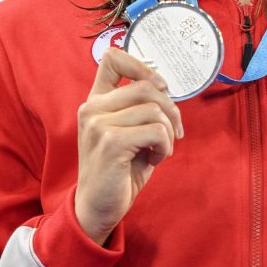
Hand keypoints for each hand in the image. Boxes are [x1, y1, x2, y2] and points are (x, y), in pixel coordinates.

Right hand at [75, 47, 183, 244]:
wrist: (98, 207)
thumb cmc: (118, 170)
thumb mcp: (129, 133)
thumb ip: (140, 108)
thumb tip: (166, 89)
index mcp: (95, 101)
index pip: (112, 58)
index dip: (142, 66)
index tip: (160, 87)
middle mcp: (92, 108)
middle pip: (147, 86)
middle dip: (171, 109)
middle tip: (173, 133)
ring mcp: (98, 124)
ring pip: (154, 109)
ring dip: (168, 133)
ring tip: (158, 150)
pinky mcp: (111, 142)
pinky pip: (156, 131)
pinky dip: (164, 146)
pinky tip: (154, 158)